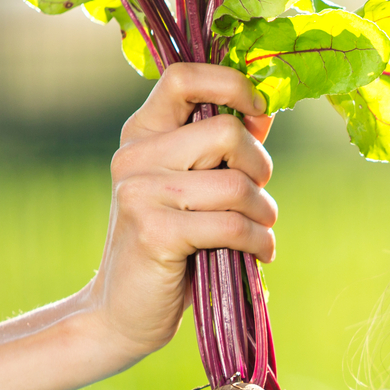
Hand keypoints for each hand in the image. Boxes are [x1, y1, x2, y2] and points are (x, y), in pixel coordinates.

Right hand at [83, 63, 277, 364]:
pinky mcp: (154, 232)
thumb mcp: (196, 188)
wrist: (123, 313)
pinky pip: (231, 225)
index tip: (259, 112)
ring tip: (260, 232)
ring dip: (264, 213)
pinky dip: (259, 241)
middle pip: (226, 131)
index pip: (184, 77)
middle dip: (260, 166)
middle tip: (259, 198)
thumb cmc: (172, 248)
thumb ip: (224, 149)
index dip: (233, 84)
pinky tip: (260, 254)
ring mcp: (140, 192)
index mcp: (142, 133)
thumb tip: (266, 108)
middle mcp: (135, 155)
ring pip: (235, 184)